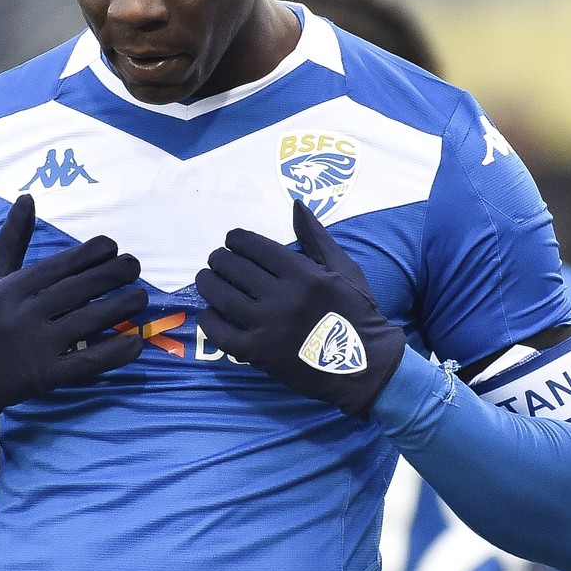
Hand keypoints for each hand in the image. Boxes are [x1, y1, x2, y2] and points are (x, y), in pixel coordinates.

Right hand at [0, 194, 148, 438]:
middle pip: (76, 291)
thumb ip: (12, 238)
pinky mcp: (46, 376)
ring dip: (119, 308)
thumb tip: (28, 197)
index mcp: (11, 288)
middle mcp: (24, 314)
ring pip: (85, 323)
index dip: (88, 255)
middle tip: (135, 266)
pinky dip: (113, 353)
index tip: (113, 246)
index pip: (57, 267)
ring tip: (142, 297)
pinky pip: (85, 363)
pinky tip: (136, 341)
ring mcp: (35, 347)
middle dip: (111, 276)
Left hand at [196, 200, 403, 418]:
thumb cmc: (355, 311)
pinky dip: (209, 320)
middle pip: (235, 268)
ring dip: (207, 283)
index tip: (232, 240)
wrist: (364, 365)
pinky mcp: (258, 354)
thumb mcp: (342, 268)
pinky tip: (207, 312)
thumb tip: (296, 205)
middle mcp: (283, 297)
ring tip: (206, 278)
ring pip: (223, 297)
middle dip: (220, 258)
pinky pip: (221, 334)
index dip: (237, 239)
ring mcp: (268, 327)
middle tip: (217, 259)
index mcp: (303, 273)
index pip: (256, 247)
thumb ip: (315, 237)